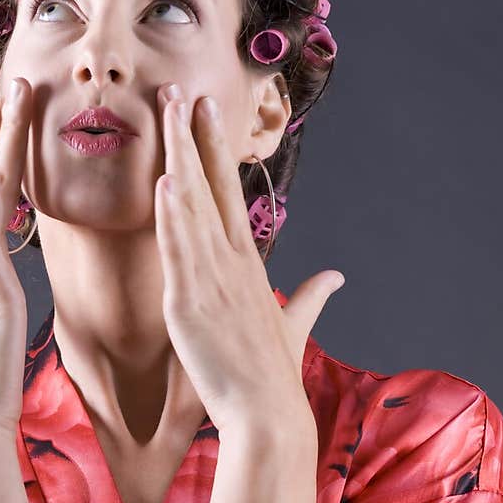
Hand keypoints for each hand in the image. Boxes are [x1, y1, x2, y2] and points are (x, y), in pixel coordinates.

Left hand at [153, 83, 344, 434]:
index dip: (213, 148)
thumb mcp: (293, 326)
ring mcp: (212, 280)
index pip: (226, 193)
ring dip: (178, 157)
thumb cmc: (272, 375)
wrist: (268, 415)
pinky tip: (165, 182)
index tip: (205, 108)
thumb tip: (337, 276)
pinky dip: (172, 216)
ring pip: (191, 207)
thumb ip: (312, 296)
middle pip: (210, 185)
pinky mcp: (190, 304)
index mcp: (246, 263)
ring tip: (166, 113)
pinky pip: (179, 251)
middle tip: (180, 88)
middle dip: (194, 135)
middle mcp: (231, 262)